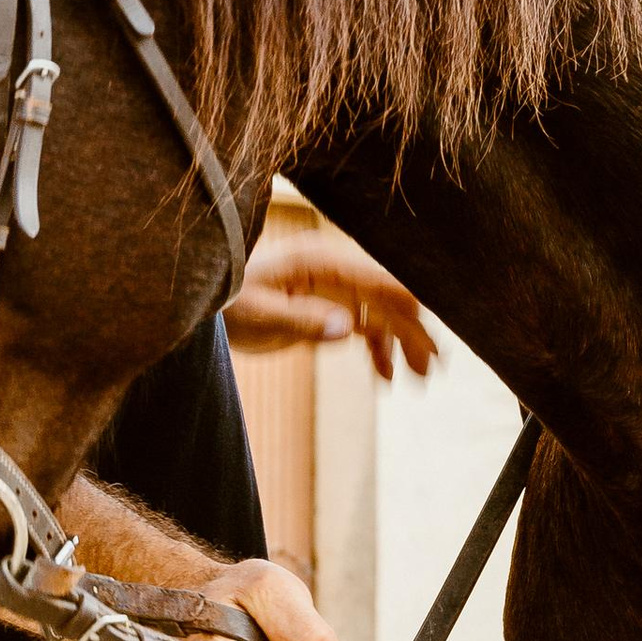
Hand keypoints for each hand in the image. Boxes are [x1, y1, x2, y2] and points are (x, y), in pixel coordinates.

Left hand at [226, 227, 438, 379]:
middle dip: (414, 330)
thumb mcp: (259, 313)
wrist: (209, 308)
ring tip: (419, 377)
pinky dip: (379, 350)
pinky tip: (387, 377)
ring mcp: (335, 293)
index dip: (409, 300)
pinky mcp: (330, 311)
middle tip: (432, 367)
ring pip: (383, 316)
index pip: (377, 278)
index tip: (433, 326)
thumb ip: (303, 320)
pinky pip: (365, 328)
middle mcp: (336, 273)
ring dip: (403, 343)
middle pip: (388, 299)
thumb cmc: (227, 302)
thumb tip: (348, 328)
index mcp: (322, 263)